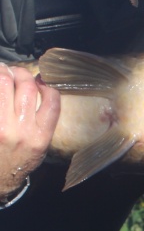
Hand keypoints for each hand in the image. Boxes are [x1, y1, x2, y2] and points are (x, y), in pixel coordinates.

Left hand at [0, 63, 60, 196]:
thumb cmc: (20, 159)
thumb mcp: (40, 145)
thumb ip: (42, 120)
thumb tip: (38, 88)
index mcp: (40, 136)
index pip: (51, 101)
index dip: (47, 84)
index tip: (41, 79)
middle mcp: (21, 130)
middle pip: (26, 87)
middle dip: (20, 73)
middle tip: (15, 71)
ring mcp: (1, 127)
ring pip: (4, 85)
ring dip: (3, 73)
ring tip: (2, 71)